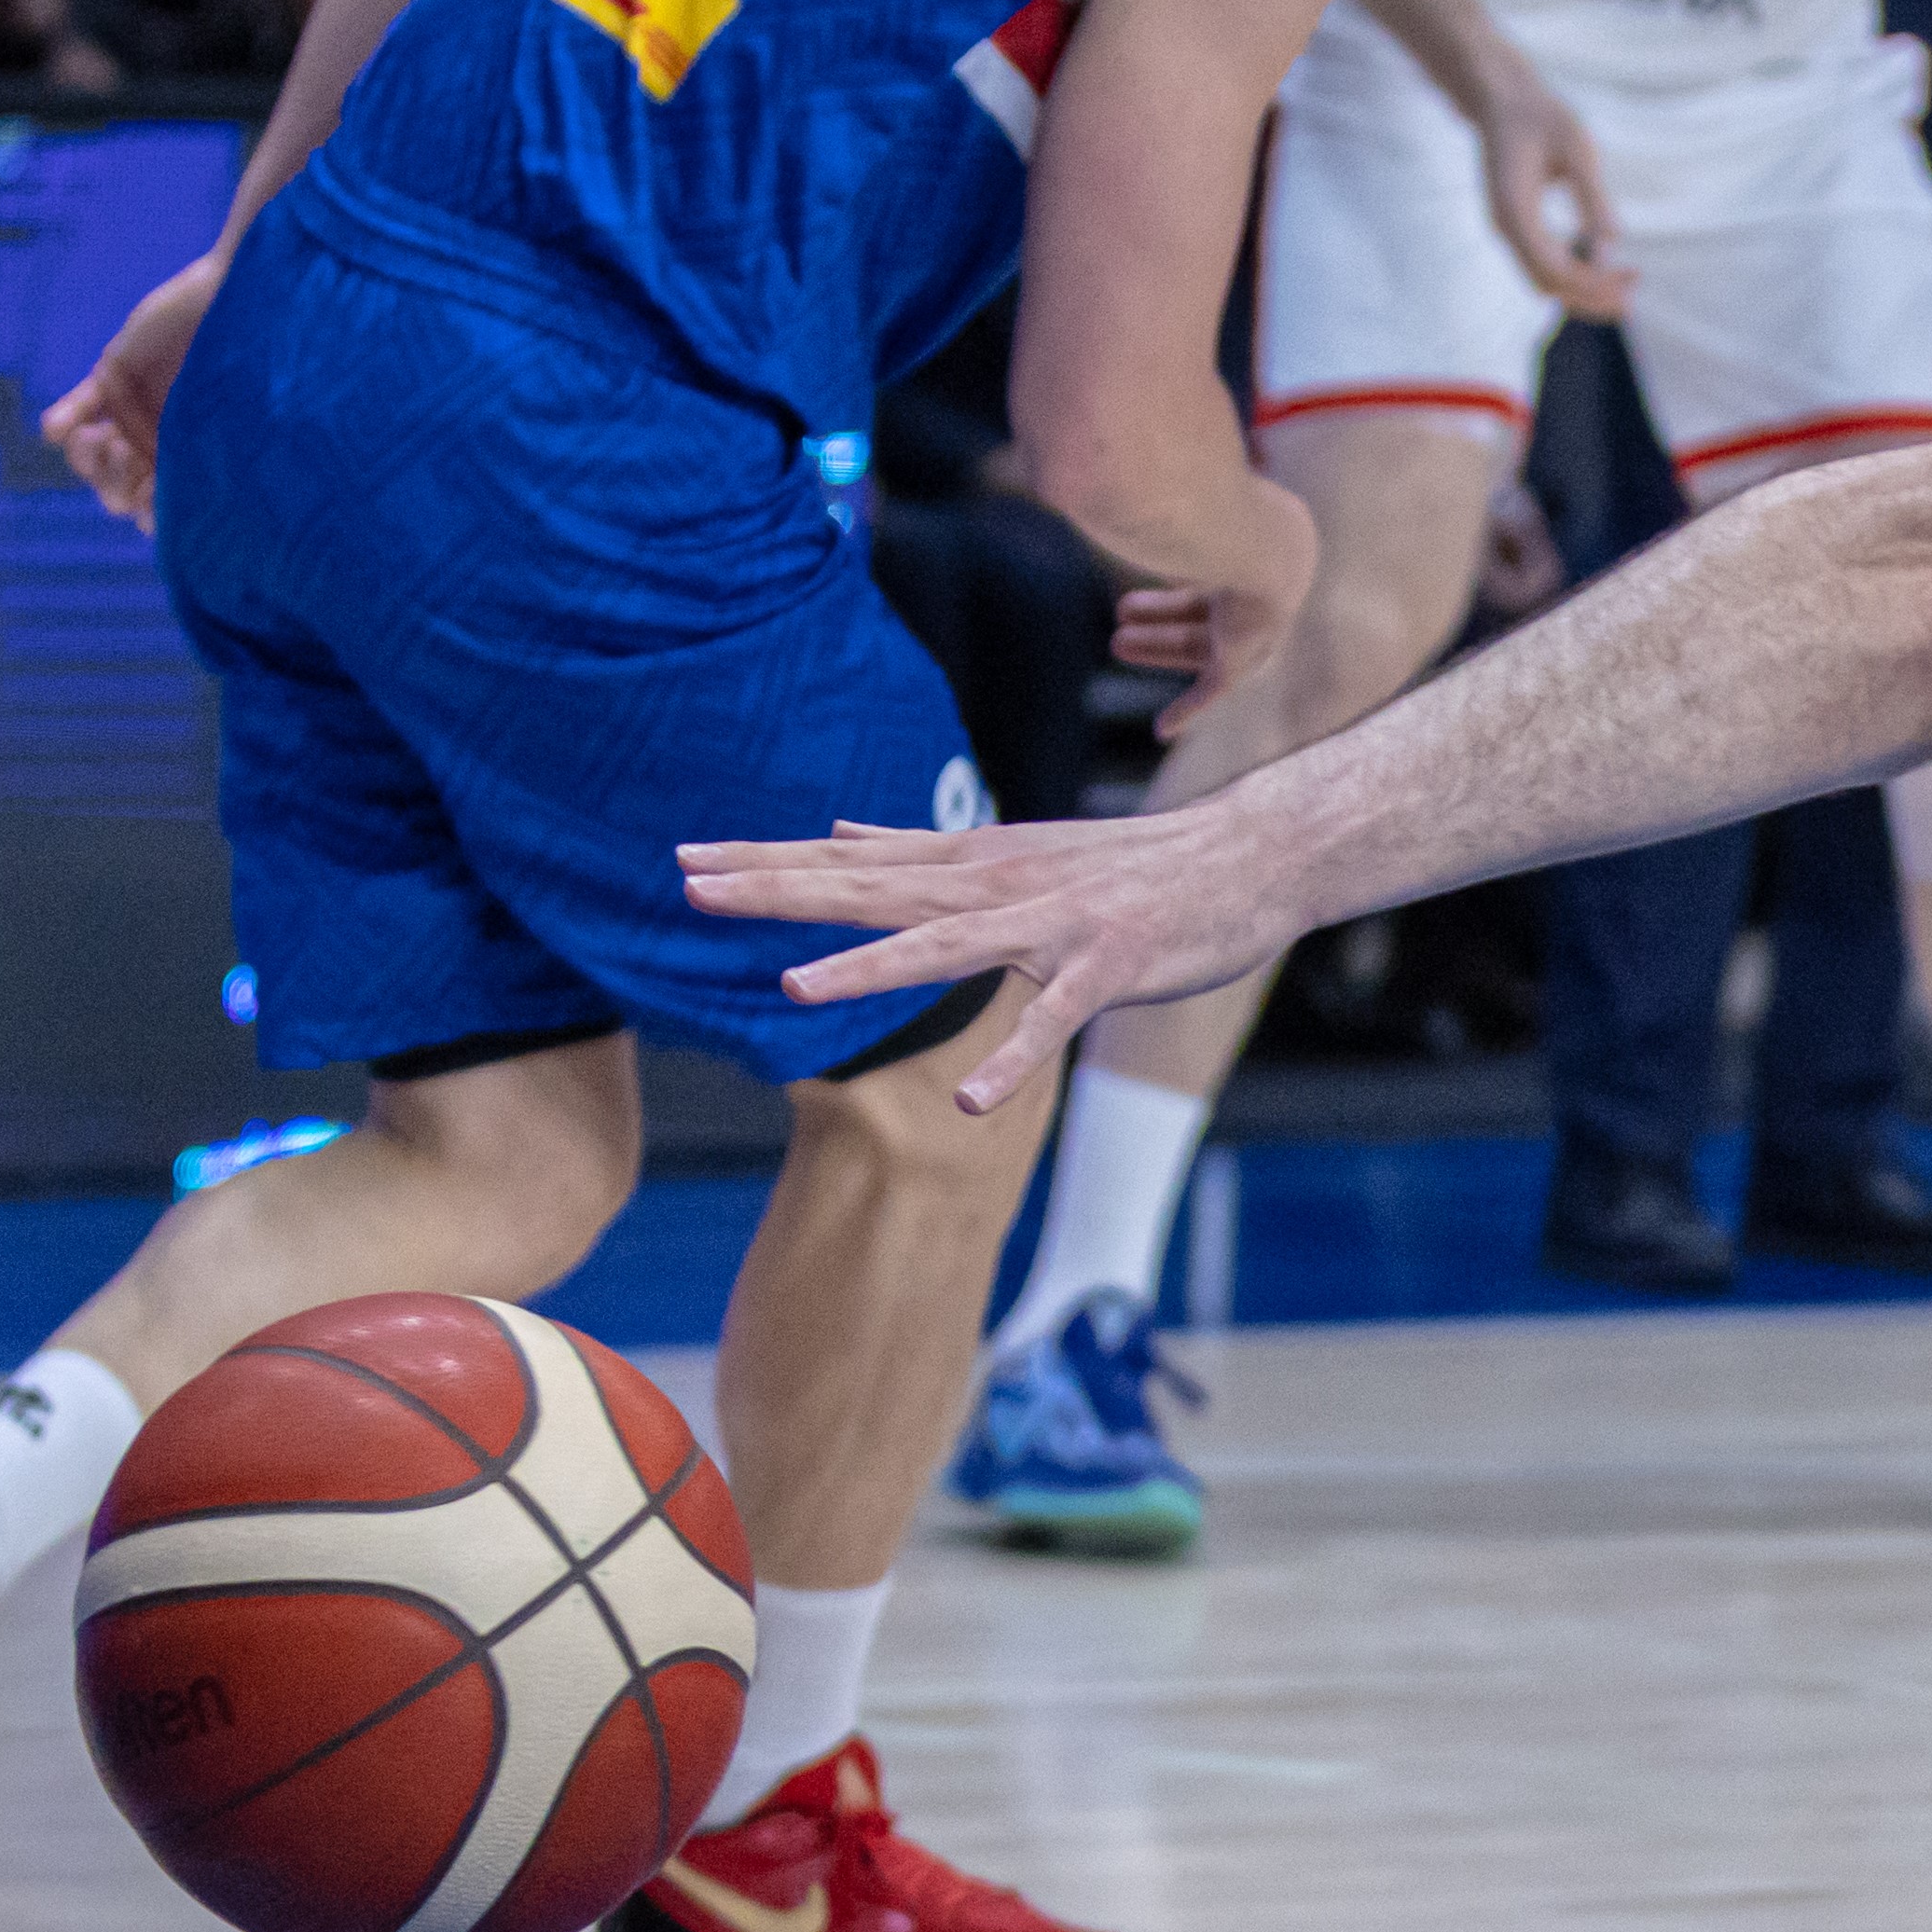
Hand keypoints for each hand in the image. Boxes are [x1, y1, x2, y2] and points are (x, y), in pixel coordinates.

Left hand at [43, 249, 224, 524]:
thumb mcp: (241, 428)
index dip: (149, 512)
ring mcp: (134, 411)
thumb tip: (168, 520)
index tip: (150, 500)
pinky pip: (80, 406)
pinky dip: (62, 419)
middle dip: (114, 482)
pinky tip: (55, 430)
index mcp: (196, 462)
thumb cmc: (258, 366)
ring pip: (91, 455)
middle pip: (117, 489)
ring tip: (95, 438)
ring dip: (85, 458)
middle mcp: (162, 443)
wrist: (247, 296)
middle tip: (125, 453)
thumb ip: (211, 469)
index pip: (160, 506)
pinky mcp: (113, 375)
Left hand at [683, 801, 1317, 1115]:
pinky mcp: (1107, 967)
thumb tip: (834, 830)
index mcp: (968, 862)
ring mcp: (1051, 926)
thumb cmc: (1128, 859)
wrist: (1246, 852)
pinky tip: (967, 1100)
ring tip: (792, 991)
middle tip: (691, 887)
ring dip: (869, 968)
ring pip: (945, 947)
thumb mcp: (1012, 845)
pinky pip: (1051, 1023)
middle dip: (779, 892)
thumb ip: (920, 845)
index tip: (685, 860)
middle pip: (871, 889)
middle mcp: (996, 885)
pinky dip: (1009, 1058)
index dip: (766, 862)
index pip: (847, 860)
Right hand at [1113, 472, 1317, 733]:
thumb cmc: (1209, 495)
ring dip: (1161, 647)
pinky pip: (1217, 689)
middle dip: (1164, 611)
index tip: (1149, 567)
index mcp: (1266, 533)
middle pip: (1209, 605)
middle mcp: (1272, 579)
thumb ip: (1164, 478)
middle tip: (1122, 612)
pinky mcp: (1249, 657)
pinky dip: (1190, 709)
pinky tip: (1164, 729)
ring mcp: (1263, 620)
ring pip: (1205, 643)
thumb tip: (1120, 453)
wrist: (1246, 537)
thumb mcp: (1185, 479)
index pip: (1222, 561)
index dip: (1183, 568)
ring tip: (1117, 643)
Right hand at [1472, 73, 1634, 317]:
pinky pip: (1542, 263)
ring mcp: (1507, 229)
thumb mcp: (1576, 147)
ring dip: (1582, 291)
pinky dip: (1573, 273)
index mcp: (1514, 210)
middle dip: (1589, 297)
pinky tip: (1602, 262)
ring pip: (1543, 280)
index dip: (1592, 281)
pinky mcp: (1516, 226)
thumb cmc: (1540, 117)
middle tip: (1632, 295)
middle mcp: (1505, 227)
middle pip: (1546, 285)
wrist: (1501, 101)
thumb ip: (1591, 194)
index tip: (1629, 275)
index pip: (1553, 268)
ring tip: (1624, 289)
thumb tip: (1613, 240)